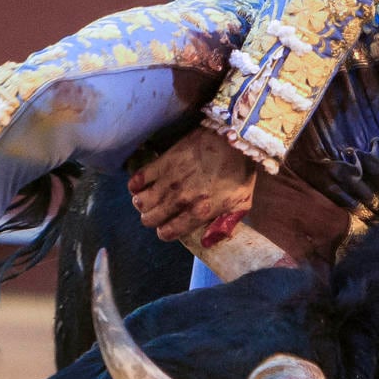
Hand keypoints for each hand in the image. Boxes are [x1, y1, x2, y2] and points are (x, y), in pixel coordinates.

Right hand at [128, 126, 257, 242]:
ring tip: (147, 200)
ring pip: (141, 202)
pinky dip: (135, 185)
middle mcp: (181, 199)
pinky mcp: (163, 161)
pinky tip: (140, 186)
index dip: (165, 232)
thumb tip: (207, 242)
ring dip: (141, 203)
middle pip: (150, 219)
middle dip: (151, 219)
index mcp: (200, 211)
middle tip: (156, 213)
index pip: (168, 232)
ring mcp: (170, 180)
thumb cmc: (241, 169)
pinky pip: (138, 179)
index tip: (167, 228)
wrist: (233, 136)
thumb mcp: (242, 202)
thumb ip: (225, 225)